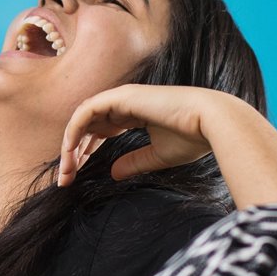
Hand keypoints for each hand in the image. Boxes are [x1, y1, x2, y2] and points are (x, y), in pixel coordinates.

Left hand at [59, 85, 227, 185]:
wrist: (212, 123)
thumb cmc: (193, 137)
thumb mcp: (157, 156)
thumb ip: (133, 162)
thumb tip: (112, 173)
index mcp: (134, 114)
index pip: (99, 131)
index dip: (85, 152)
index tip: (76, 175)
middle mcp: (125, 103)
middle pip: (87, 126)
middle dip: (73, 152)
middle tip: (64, 178)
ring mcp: (122, 98)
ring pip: (82, 118)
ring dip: (70, 144)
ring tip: (65, 170)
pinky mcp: (122, 97)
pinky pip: (87, 112)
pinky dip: (75, 130)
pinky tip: (70, 151)